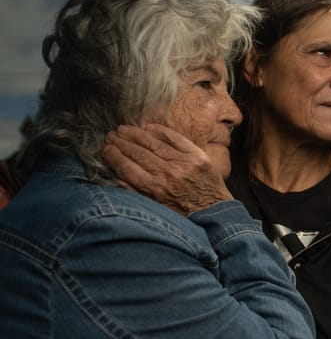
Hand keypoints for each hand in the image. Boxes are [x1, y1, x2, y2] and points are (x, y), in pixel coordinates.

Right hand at [103, 124, 232, 214]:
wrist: (215, 213)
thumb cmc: (183, 214)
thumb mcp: (156, 211)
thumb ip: (136, 194)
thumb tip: (115, 179)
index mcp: (154, 189)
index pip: (127, 167)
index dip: (113, 156)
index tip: (105, 149)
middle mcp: (167, 173)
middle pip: (138, 153)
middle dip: (121, 143)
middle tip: (111, 135)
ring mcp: (183, 162)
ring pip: (154, 143)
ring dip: (136, 134)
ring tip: (124, 129)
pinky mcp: (197, 155)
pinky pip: (175, 138)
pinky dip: (160, 131)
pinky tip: (148, 127)